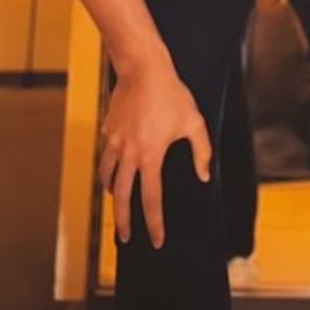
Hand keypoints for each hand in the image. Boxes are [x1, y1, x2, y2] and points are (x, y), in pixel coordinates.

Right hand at [98, 58, 211, 248]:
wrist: (143, 70)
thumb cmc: (172, 95)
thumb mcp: (194, 123)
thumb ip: (200, 152)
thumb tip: (203, 176)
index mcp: (151, 156)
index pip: (151, 199)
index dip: (154, 223)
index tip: (157, 240)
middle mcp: (128, 153)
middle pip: (122, 198)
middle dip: (123, 222)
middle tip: (125, 239)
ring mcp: (114, 142)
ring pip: (108, 178)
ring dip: (113, 196)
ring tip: (119, 206)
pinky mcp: (107, 130)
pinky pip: (105, 158)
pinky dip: (108, 170)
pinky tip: (115, 172)